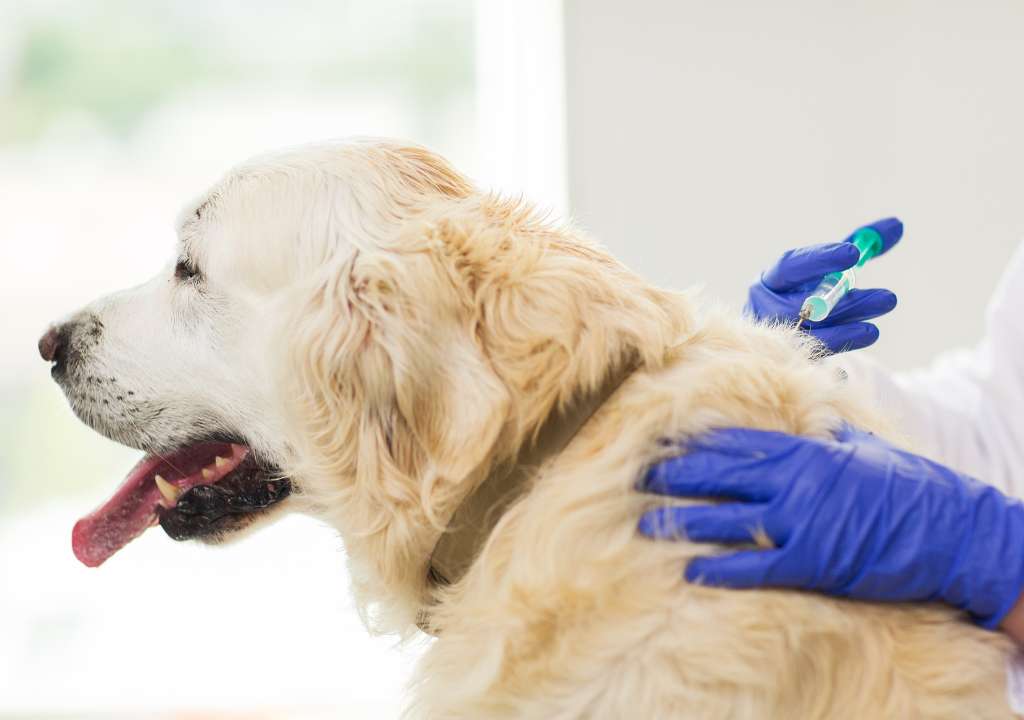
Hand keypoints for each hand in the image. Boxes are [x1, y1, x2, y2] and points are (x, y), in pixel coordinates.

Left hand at [638, 426, 1023, 627]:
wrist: (952, 529)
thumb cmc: (907, 484)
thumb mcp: (863, 447)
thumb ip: (828, 433)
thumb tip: (814, 416)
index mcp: (805, 450)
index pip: (736, 442)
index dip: (694, 443)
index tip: (661, 440)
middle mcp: (795, 480)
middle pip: (719, 473)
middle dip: (674, 474)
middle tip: (636, 475)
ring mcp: (802, 520)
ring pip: (727, 516)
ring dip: (682, 520)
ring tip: (643, 524)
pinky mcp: (812, 561)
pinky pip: (756, 564)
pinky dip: (721, 568)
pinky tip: (691, 570)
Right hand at [746, 218, 901, 352]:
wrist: (785, 337)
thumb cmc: (809, 294)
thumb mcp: (831, 268)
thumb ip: (860, 245)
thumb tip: (897, 224)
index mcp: (772, 280)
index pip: (792, 266)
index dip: (821, 260)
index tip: (854, 253)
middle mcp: (767, 309)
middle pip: (803, 305)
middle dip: (847, 301)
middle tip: (888, 297)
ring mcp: (776, 338)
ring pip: (811, 334)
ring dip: (845, 331)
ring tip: (875, 325)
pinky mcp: (789, 362)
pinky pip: (814, 359)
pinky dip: (838, 353)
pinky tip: (860, 347)